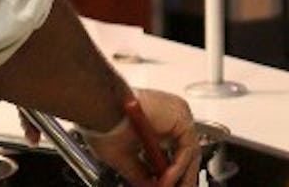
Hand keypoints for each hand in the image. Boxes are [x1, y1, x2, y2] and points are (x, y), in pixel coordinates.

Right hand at [83, 89, 199, 186]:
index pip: (174, 152)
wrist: (99, 108)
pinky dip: (178, 168)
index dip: (170, 173)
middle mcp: (171, 116)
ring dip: (179, 177)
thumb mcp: (124, 157)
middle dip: (181, 177)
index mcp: (157, 121)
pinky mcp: (181, 117)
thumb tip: (151, 186)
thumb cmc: (102, 123)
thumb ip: (141, 173)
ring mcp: (177, 115)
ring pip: (190, 152)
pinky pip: (188, 149)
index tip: (163, 186)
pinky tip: (166, 180)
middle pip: (185, 152)